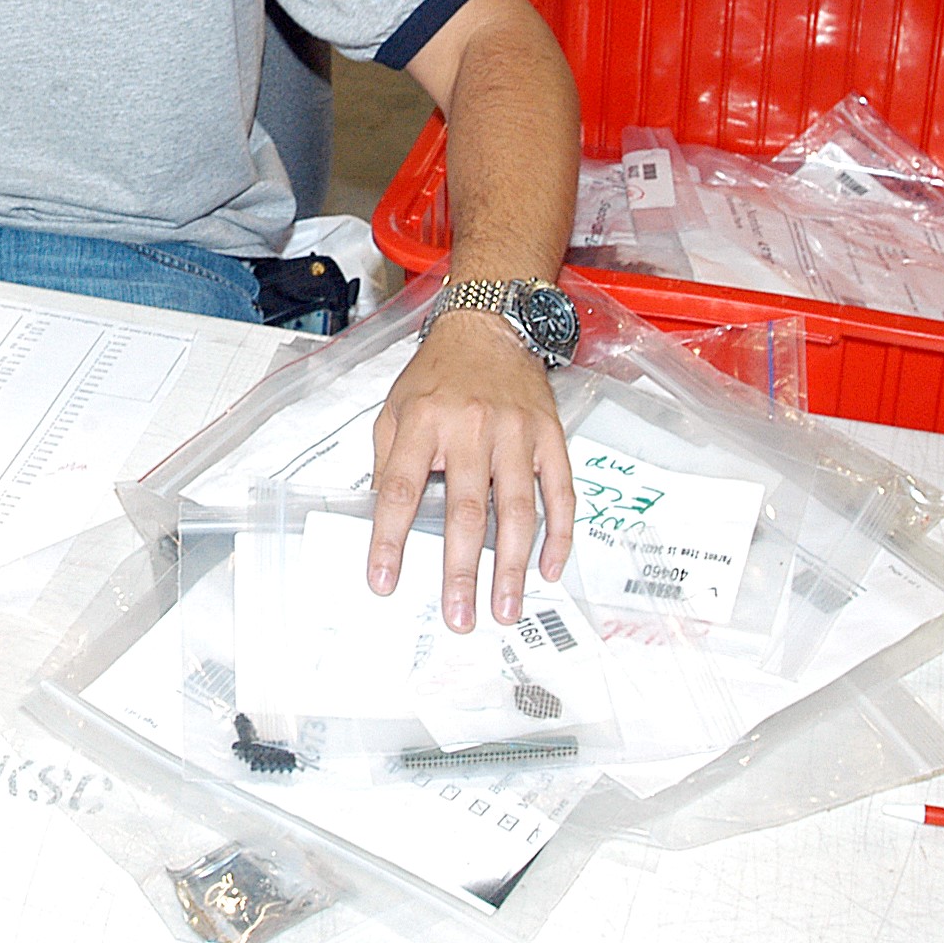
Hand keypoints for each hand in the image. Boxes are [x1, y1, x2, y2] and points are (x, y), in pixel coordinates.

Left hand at [367, 308, 573, 632]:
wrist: (490, 326)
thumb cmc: (439, 372)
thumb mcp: (395, 407)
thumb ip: (389, 460)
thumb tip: (385, 516)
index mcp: (424, 421)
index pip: (401, 490)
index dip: (390, 540)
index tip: (383, 581)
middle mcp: (472, 428)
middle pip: (465, 512)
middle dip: (460, 571)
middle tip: (458, 615)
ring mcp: (517, 434)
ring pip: (517, 511)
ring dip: (511, 567)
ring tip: (504, 608)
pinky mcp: (550, 438)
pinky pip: (559, 494)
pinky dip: (557, 535)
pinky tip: (548, 568)